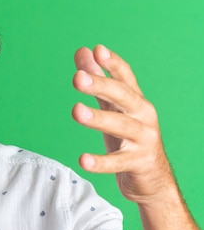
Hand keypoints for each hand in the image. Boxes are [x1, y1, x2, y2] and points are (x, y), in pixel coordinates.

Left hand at [71, 45, 174, 204]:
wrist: (153, 178)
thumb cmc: (129, 138)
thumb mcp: (113, 108)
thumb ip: (98, 80)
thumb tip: (83, 51)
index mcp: (135, 101)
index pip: (125, 77)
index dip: (112, 63)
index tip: (97, 50)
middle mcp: (143, 116)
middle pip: (123, 96)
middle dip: (101, 85)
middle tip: (77, 78)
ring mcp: (143, 139)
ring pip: (121, 125)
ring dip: (98, 118)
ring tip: (76, 111)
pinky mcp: (139, 163)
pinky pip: (118, 162)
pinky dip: (101, 162)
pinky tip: (83, 160)